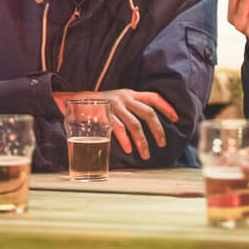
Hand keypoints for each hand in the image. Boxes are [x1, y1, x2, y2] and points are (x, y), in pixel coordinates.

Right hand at [55, 89, 177, 160]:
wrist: (72, 100)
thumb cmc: (97, 104)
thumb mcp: (116, 100)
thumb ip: (130, 108)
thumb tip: (146, 124)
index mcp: (129, 94)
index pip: (153, 97)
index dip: (166, 107)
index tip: (176, 118)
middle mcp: (124, 98)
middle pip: (148, 113)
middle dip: (158, 130)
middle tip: (162, 143)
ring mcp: (114, 106)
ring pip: (135, 124)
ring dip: (142, 141)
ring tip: (146, 154)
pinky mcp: (104, 115)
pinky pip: (118, 129)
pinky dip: (125, 140)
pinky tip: (130, 149)